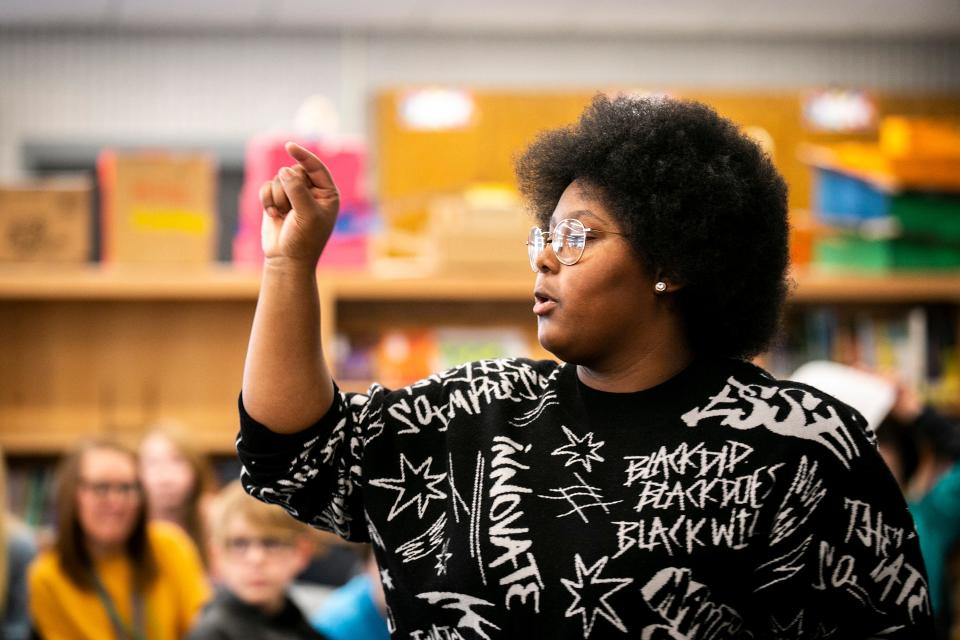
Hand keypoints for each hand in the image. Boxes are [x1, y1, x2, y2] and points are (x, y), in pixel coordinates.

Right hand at [259, 142, 339, 264]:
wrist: (287, 260)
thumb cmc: (304, 240)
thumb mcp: (306, 214)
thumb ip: (297, 190)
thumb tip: (285, 170)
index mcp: (327, 193)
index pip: (316, 167)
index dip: (303, 155)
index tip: (289, 146)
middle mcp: (312, 191)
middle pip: (294, 171)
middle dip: (288, 189)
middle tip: (290, 209)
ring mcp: (294, 195)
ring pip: (278, 179)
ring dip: (277, 198)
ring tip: (283, 215)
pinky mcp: (277, 199)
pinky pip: (267, 187)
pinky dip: (267, 200)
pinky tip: (273, 215)